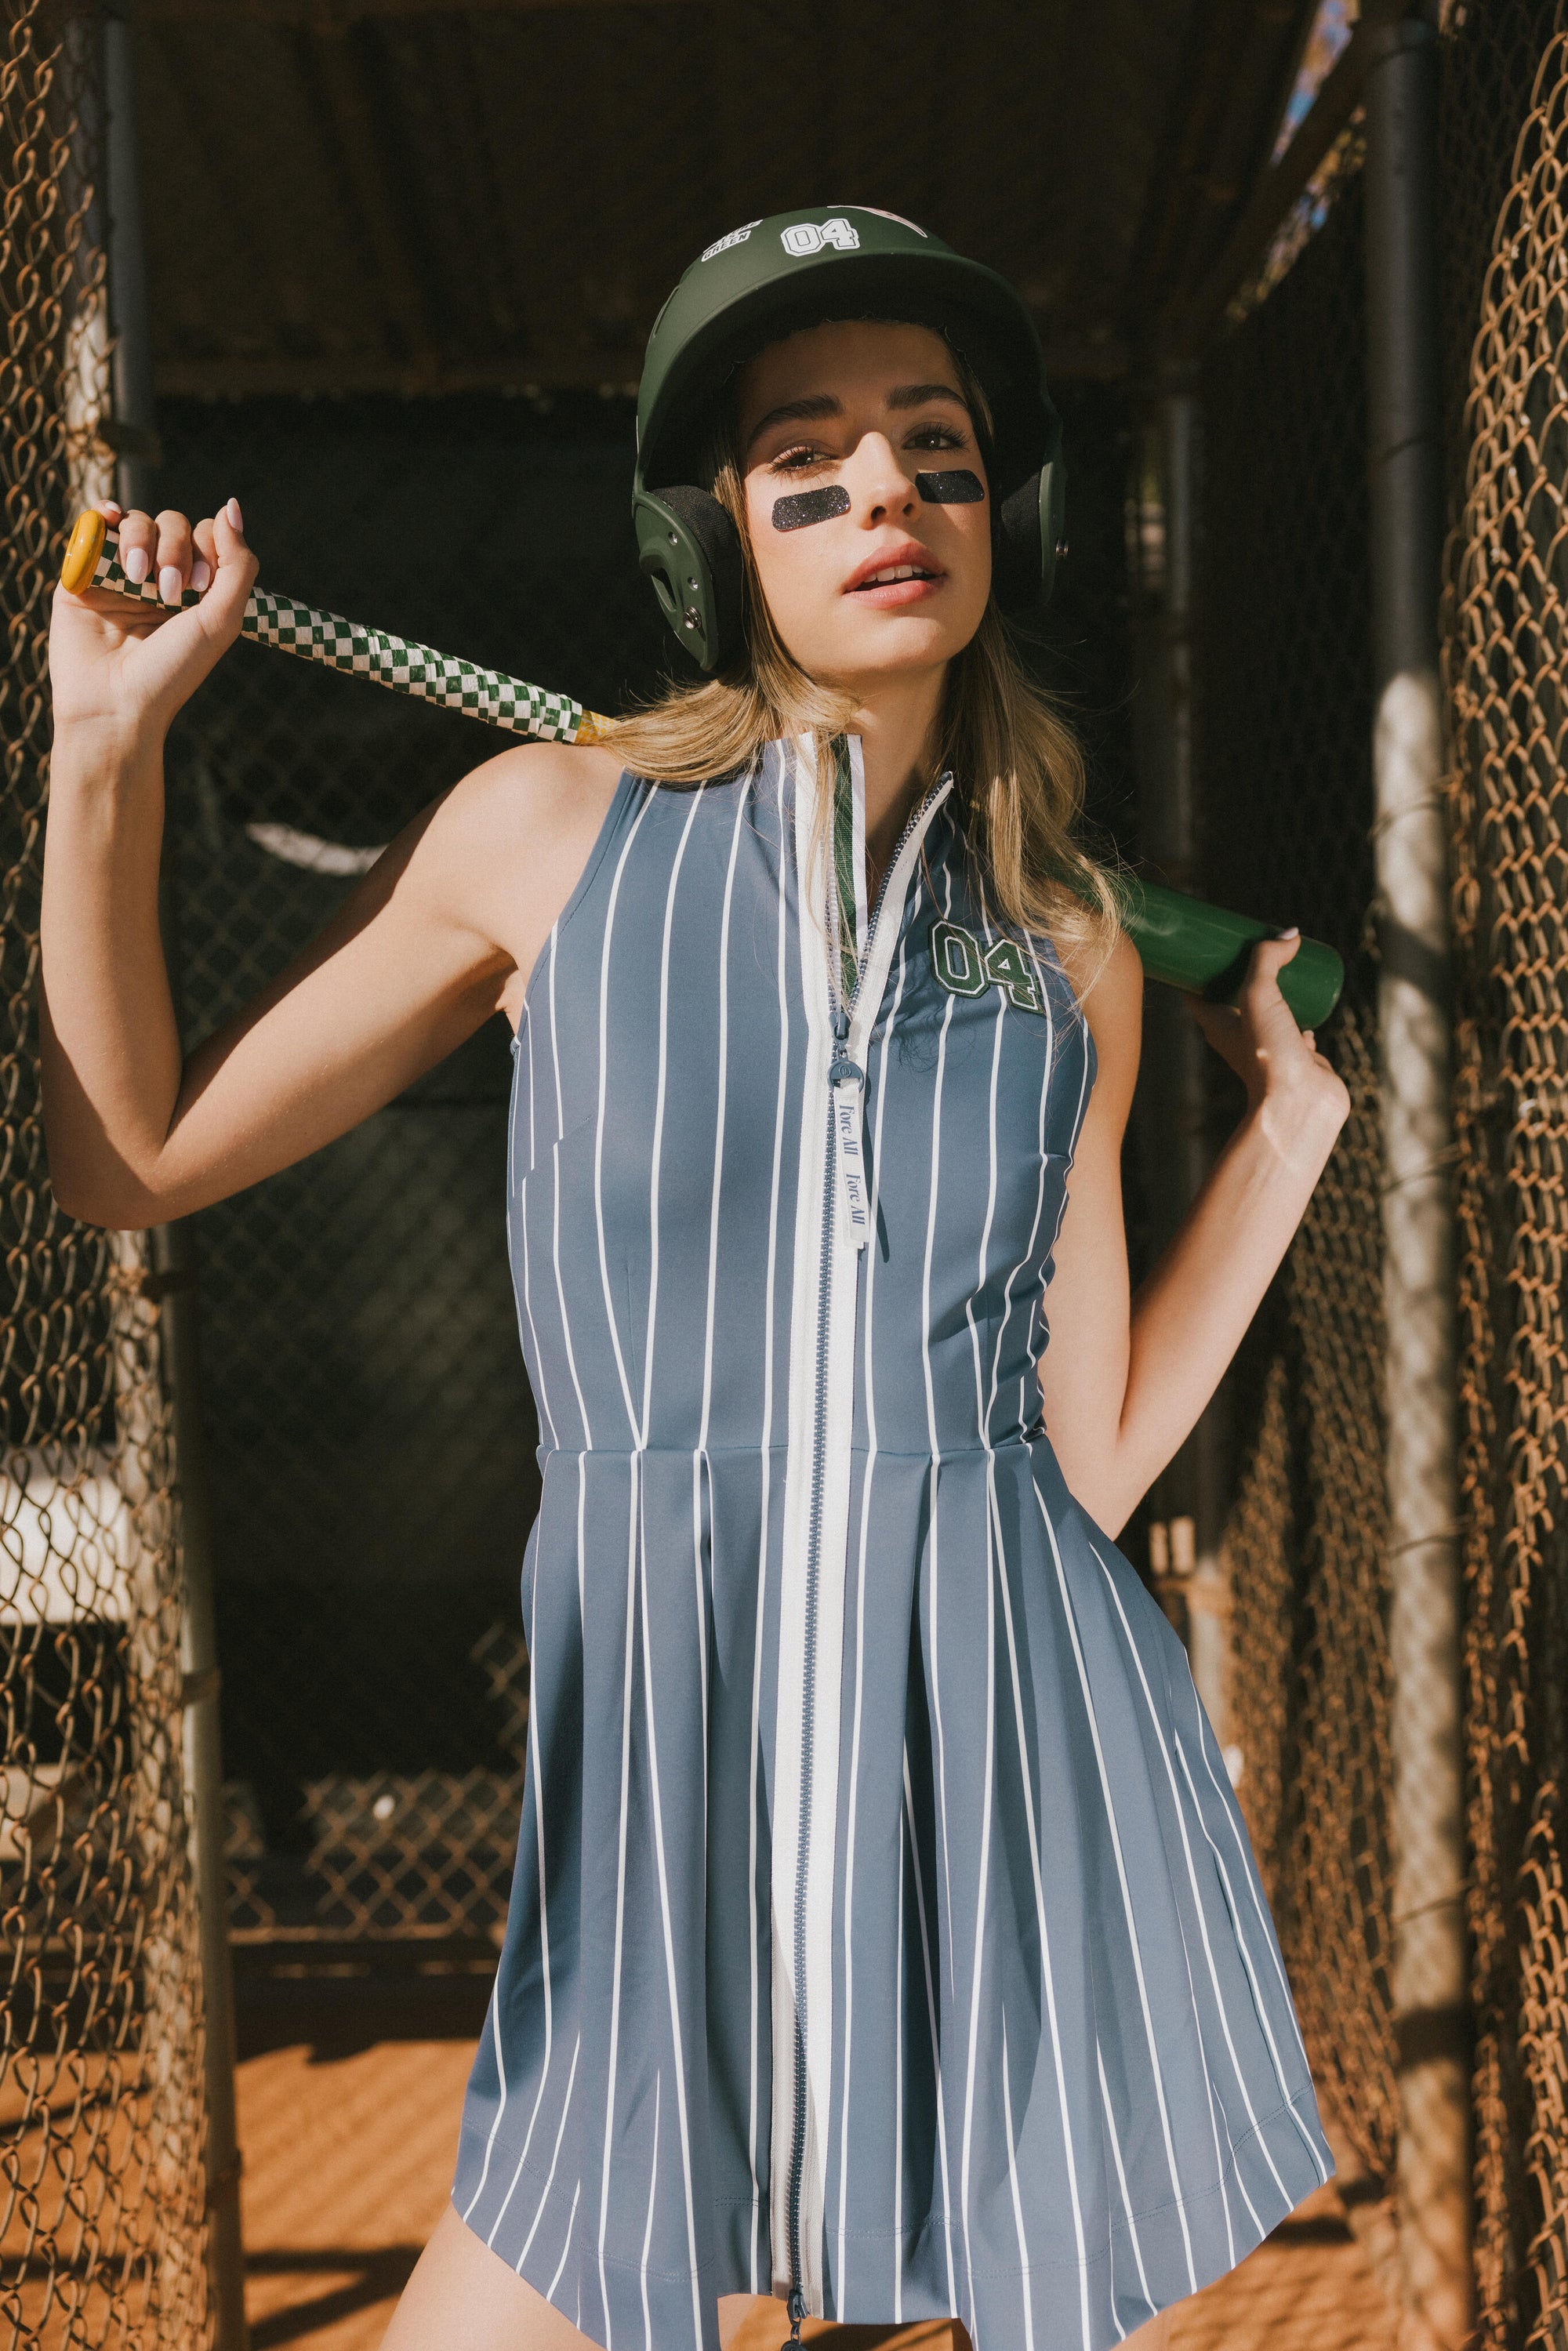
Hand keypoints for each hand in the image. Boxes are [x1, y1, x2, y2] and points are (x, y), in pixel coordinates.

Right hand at [49, 497, 256, 741]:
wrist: (114, 704)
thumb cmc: (172, 671)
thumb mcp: (221, 621)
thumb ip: (237, 565)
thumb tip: (231, 505)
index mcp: (196, 590)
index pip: (208, 536)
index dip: (208, 546)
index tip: (200, 586)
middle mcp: (160, 578)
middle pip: (173, 525)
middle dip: (174, 549)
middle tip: (170, 591)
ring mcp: (119, 574)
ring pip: (136, 522)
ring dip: (141, 540)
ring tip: (137, 578)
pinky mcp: (82, 574)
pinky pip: (94, 526)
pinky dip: (103, 514)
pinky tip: (110, 517)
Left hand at [1190, 932, 1350, 1148]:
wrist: (1299, 1103)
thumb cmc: (1267, 1053)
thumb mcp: (1258, 995)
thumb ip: (1267, 960)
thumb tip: (1289, 934)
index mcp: (1217, 1024)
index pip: (1198, 990)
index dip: (1201, 966)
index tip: (1208, 943)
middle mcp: (1240, 1037)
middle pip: (1235, 998)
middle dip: (1244, 974)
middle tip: (1255, 947)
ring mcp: (1270, 1048)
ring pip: (1269, 1015)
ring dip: (1277, 995)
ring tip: (1287, 968)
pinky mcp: (1297, 1058)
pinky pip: (1298, 1034)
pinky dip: (1304, 1020)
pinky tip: (1311, 1006)